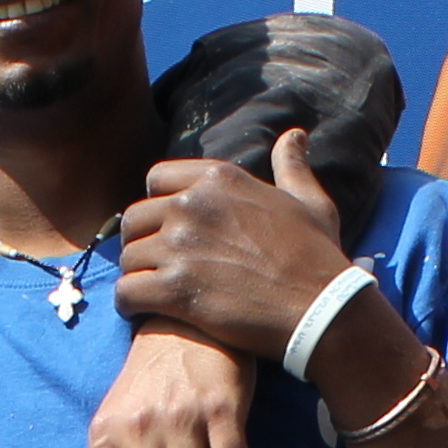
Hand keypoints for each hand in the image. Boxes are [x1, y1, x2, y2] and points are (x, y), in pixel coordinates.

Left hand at [116, 128, 359, 377]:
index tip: (170, 228)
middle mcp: (192, 205)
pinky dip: (129, 304)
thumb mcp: (309, 201)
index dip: (158, 205)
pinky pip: (126, 292)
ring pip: (128, 257)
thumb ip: (291, 166)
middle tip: (156, 265)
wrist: (321, 310)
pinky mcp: (174, 289)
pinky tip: (142, 312)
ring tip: (150, 292)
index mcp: (218, 179)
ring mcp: (180, 246)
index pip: (156, 179)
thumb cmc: (317, 257)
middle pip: (134, 218)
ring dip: (136, 275)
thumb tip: (294, 135)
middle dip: (141, 241)